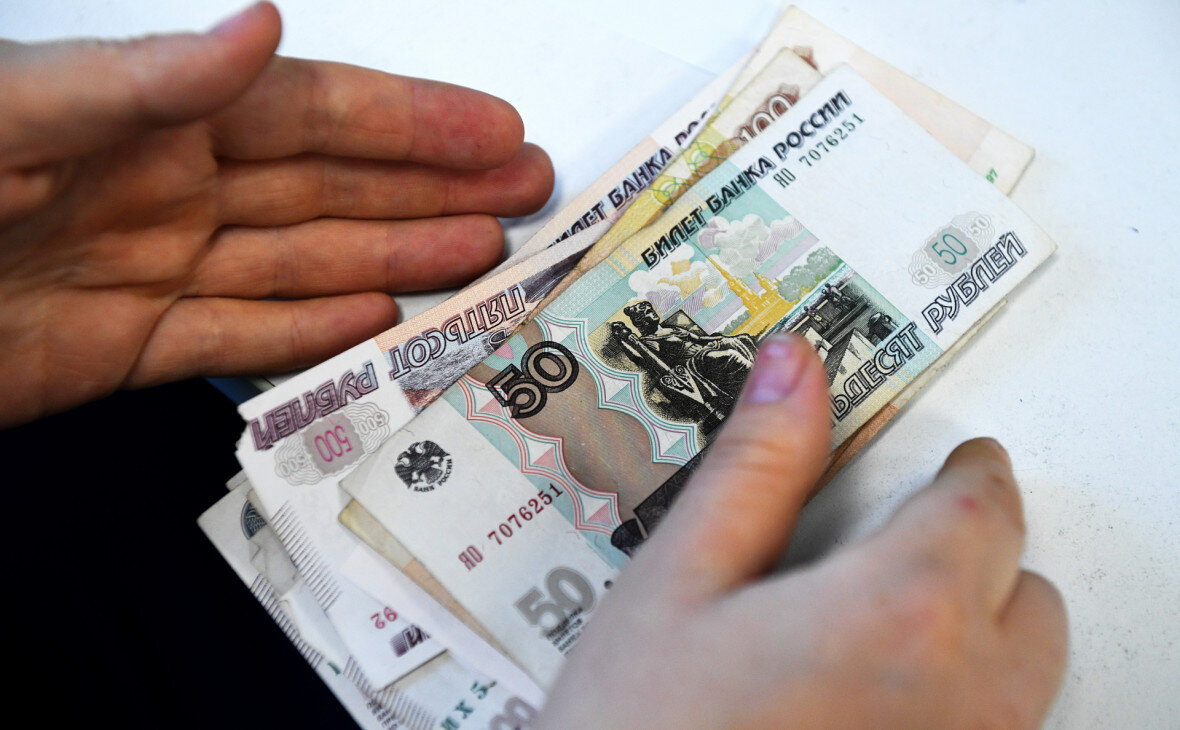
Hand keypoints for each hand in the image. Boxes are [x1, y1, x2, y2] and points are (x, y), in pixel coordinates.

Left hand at [0, 2, 552, 426]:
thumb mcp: (20, 114)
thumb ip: (146, 80)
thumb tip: (265, 26)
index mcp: (152, 115)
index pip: (311, 111)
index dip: (410, 121)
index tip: (495, 131)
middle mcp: (171, 186)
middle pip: (330, 185)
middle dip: (431, 187)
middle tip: (527, 194)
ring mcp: (159, 269)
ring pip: (305, 260)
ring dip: (397, 255)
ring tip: (482, 258)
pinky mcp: (130, 348)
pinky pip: (243, 338)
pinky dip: (314, 332)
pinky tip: (380, 320)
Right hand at [538, 334, 1066, 727]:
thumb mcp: (678, 582)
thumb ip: (754, 468)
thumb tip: (792, 371)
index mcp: (901, 613)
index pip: (984, 506)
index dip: (969, 470)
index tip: (956, 459)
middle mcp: (961, 698)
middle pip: (1024, 591)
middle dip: (976, 553)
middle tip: (900, 544)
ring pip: (1022, 673)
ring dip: (974, 631)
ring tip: (873, 626)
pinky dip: (952, 700)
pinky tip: (859, 694)